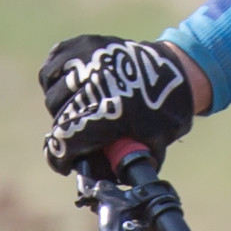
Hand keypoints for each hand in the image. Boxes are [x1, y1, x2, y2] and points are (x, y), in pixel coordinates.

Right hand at [39, 34, 205, 175]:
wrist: (178, 71)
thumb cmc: (165, 113)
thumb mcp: (152, 147)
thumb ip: (123, 166)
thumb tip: (98, 185)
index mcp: (111, 111)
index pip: (66, 140)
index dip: (62, 158)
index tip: (64, 164)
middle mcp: (96, 82)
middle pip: (59, 118)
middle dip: (67, 133)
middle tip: (80, 136)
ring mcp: (88, 59)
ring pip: (52, 94)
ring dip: (61, 107)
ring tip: (76, 112)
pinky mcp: (82, 45)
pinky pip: (51, 69)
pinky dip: (55, 81)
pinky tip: (70, 90)